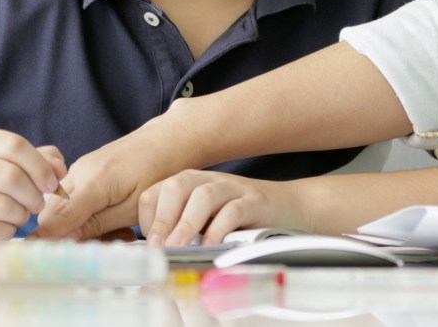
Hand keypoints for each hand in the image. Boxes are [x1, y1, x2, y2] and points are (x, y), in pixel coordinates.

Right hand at [0, 127, 66, 239]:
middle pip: (10, 176)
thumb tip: (58, 169)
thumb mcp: (14, 160)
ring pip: (1, 204)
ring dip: (21, 213)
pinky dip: (7, 229)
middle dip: (33, 194)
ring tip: (22, 213)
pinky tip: (6, 224)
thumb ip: (43, 159)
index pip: (15, 146)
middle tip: (37, 203)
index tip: (52, 184)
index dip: (41, 167)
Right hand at [32, 114, 195, 239]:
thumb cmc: (159, 171)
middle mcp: (80, 172)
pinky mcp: (86, 170)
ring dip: (82, 226)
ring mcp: (81, 169)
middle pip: (53, 215)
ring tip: (120, 231)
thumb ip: (98, 224)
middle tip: (104, 245)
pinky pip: (74, 197)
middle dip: (70, 236)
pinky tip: (115, 220)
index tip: (41, 258)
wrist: (170, 139)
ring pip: (63, 208)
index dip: (47, 239)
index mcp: (93, 181)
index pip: (57, 217)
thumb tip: (67, 239)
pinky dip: (87, 213)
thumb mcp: (134, 207)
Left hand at [139, 170, 304, 245]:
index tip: (151, 246)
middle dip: (162, 218)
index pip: (155, 192)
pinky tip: (212, 247)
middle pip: (176, 186)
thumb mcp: (205, 221)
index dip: (146, 218)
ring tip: (178, 249)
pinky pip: (234, 210)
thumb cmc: (242, 220)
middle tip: (158, 248)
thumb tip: (153, 255)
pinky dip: (219, 229)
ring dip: (186, 225)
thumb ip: (181, 230)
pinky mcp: (256, 201)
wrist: (290, 207)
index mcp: (190, 184)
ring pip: (203, 196)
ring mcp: (234, 188)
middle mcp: (209, 181)